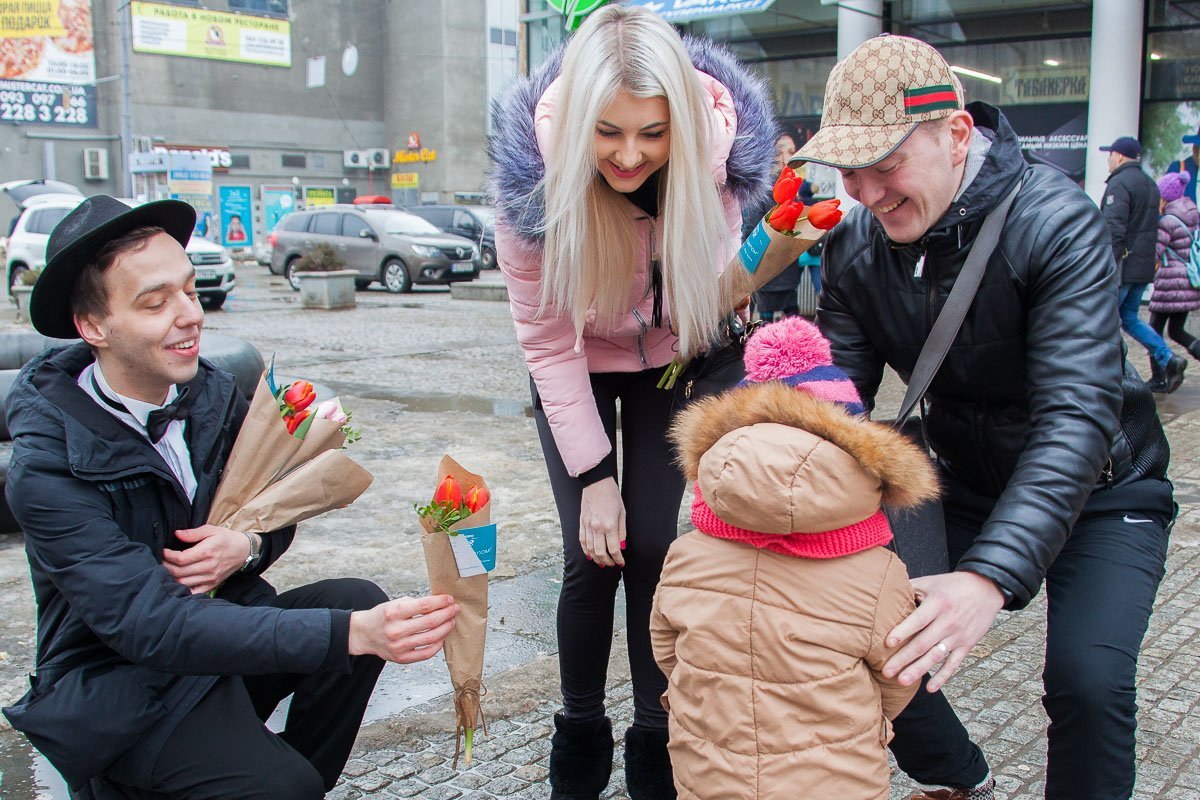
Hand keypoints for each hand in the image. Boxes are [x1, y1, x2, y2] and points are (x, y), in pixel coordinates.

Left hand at [164, 525, 252, 593]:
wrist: (244, 551)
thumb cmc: (226, 539)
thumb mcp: (211, 530)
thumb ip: (193, 533)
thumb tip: (176, 534)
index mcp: (207, 552)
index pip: (181, 559)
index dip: (168, 556)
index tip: (164, 551)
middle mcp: (209, 567)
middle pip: (179, 572)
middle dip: (166, 566)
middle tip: (163, 560)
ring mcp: (210, 578)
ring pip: (183, 583)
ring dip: (171, 577)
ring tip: (168, 569)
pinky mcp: (212, 585)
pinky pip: (193, 592)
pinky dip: (182, 588)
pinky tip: (178, 581)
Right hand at [348, 595, 458, 663]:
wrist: (364, 634)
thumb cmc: (382, 616)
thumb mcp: (394, 604)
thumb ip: (415, 604)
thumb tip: (439, 604)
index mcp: (393, 612)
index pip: (424, 606)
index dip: (440, 602)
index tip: (449, 599)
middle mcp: (396, 630)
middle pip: (430, 622)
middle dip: (447, 614)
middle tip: (455, 609)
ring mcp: (399, 646)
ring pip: (431, 638)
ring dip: (445, 628)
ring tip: (451, 621)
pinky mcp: (401, 658)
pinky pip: (426, 654)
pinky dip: (437, 645)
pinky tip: (442, 637)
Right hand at [580, 477, 624, 566]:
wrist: (596, 483)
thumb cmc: (612, 496)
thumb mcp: (622, 513)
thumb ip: (622, 532)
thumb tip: (621, 547)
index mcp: (609, 525)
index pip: (614, 549)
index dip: (618, 559)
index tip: (621, 563)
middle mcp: (597, 528)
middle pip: (601, 553)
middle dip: (608, 562)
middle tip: (613, 564)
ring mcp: (587, 526)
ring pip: (590, 549)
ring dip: (597, 559)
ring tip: (603, 563)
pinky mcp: (581, 523)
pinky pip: (582, 541)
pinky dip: (586, 551)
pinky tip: (590, 556)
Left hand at [883, 571, 1004, 691]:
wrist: (986, 589)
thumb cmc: (952, 585)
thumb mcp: (931, 581)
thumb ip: (910, 587)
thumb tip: (885, 589)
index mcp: (938, 604)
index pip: (918, 620)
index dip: (903, 631)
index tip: (887, 643)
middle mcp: (948, 622)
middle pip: (923, 643)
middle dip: (903, 659)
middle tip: (886, 671)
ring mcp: (959, 636)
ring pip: (936, 656)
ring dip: (919, 670)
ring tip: (902, 681)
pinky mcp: (967, 645)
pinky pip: (954, 664)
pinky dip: (943, 677)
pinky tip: (930, 688)